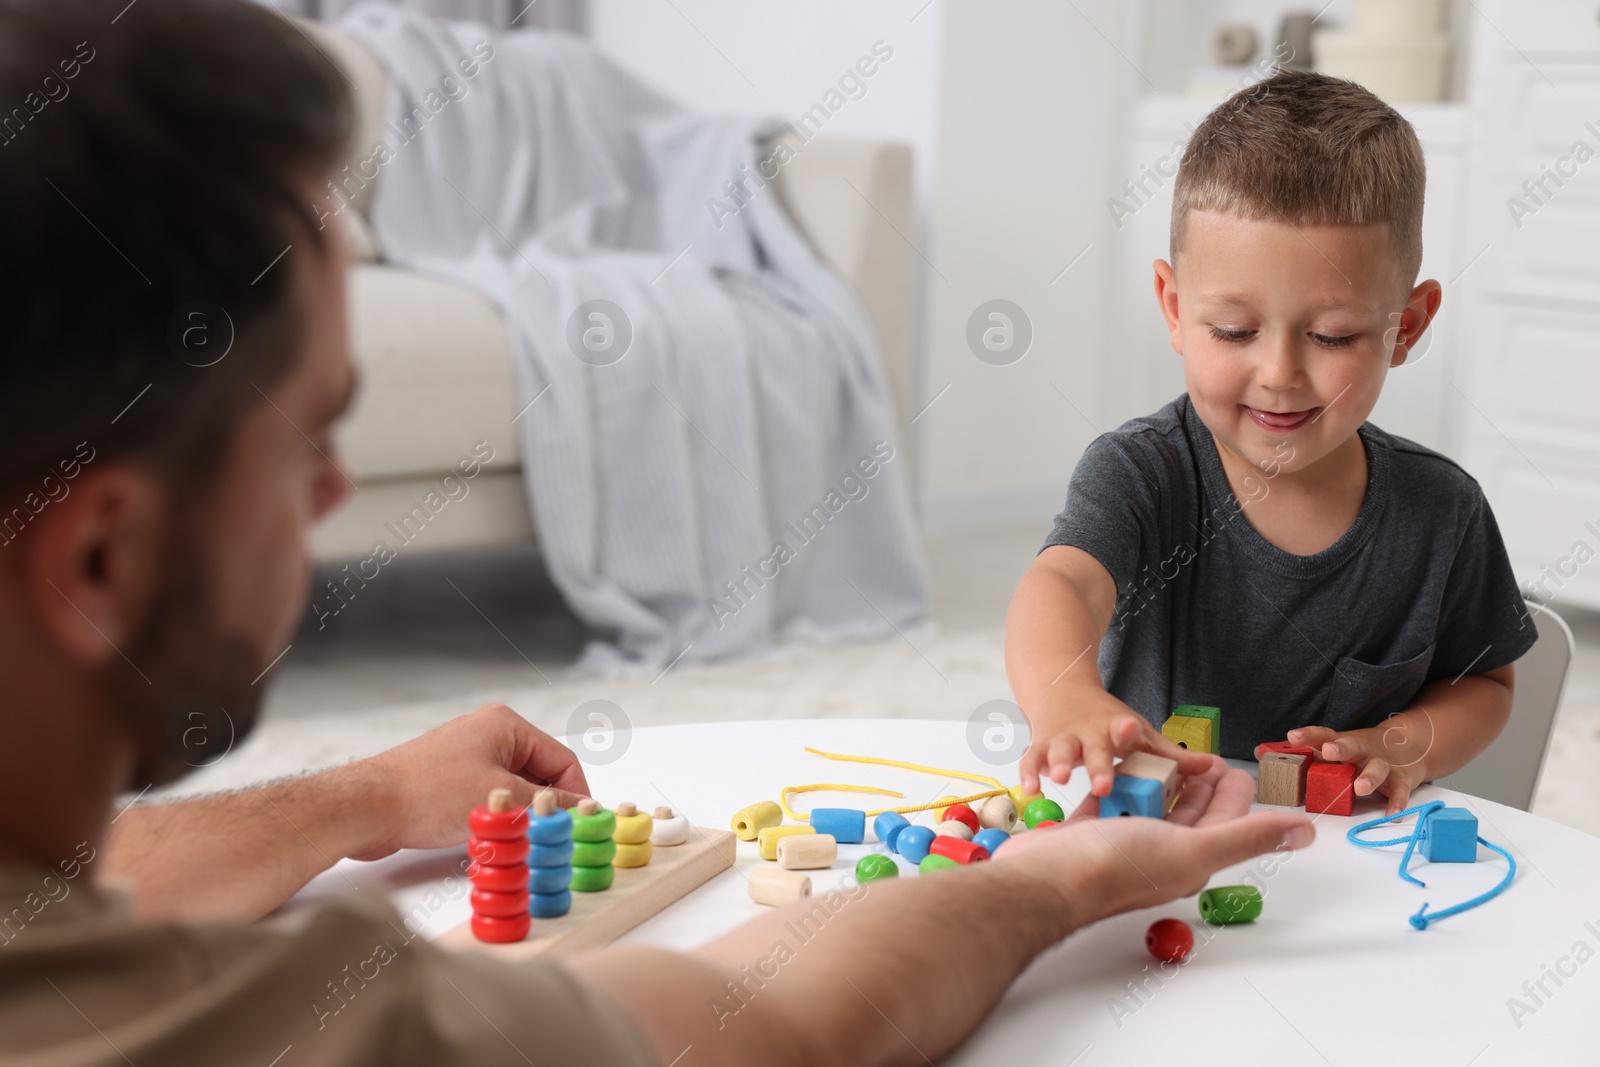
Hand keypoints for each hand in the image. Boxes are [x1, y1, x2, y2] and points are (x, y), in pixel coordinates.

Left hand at [352, 703, 591, 859]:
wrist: (366, 806)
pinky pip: (490, 797)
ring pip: (514, 789)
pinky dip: (498, 817)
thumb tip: (582, 811)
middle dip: (546, 805)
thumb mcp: (500, 799)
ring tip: (521, 838)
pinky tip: (494, 837)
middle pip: (540, 773)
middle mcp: (489, 734)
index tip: (580, 825)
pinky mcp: (449, 780)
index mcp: (506, 725)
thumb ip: (547, 805)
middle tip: (553, 836)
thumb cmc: (428, 793)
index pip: (562, 759)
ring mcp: (467, 756)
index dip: (576, 794)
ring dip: (521, 814)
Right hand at [997, 756, 1312, 925]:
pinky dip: (1116, 785)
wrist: (1045, 881)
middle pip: (1186, 813)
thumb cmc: (1114, 867)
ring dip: (1155, 780)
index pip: (1223, 821)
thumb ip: (1247, 836)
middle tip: (1199, 754)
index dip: (1233, 792)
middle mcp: (1158, 853)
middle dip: (1197, 783)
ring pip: (1147, 805)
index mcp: (1189, 859)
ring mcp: (1121, 843)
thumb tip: (1304, 832)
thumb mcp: (1192, 847)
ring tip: (1156, 752)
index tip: (1234, 764)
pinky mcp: (1088, 833)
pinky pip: (1108, 803)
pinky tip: (1115, 768)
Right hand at [1018, 687, 1211, 796]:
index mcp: (1119, 730)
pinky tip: (1031, 790)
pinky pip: (1031, 761)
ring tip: (1059, 778)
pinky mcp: (1040, 747)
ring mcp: (1063, 739)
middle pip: (1095, 750)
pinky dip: (1029, 774)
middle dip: (1098, 766)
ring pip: (1059, 751)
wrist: (1061, 690)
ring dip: (1059, 764)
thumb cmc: (1107, 721)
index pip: (1127, 731)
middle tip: (1103, 784)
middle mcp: (1090, 734)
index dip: (1129, 732)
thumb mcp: (1141, 735)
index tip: (1130, 730)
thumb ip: (1172, 757)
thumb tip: (1214, 767)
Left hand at [1287, 722, 1429, 814]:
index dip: (1308, 735)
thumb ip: (1299, 754)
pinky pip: (1400, 791)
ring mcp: (1382, 764)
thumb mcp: (1330, 750)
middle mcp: (1361, 752)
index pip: (1323, 735)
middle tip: (1329, 752)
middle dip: (1340, 749)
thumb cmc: (1357, 754)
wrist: (1407, 747)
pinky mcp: (1401, 780)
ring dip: (1369, 777)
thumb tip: (1260, 753)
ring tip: (1359, 788)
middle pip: (1351, 746)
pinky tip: (1392, 813)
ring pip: (1377, 769)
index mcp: (1341, 744)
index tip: (1293, 737)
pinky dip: (1397, 802)